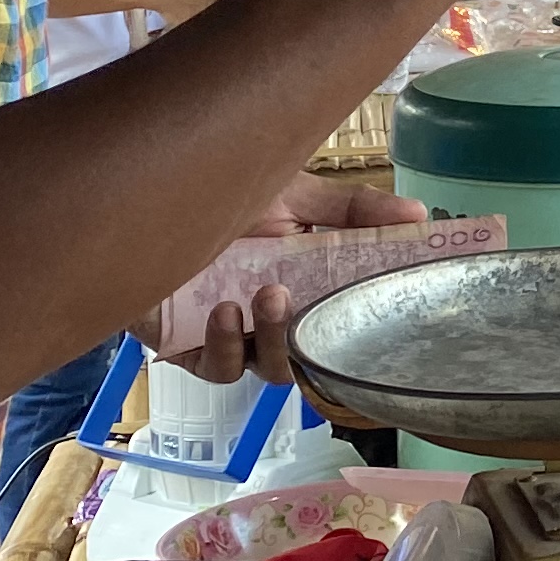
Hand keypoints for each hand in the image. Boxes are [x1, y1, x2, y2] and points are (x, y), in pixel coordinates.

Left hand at [167, 179, 433, 380]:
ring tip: (264, 297)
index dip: (368, 318)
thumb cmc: (213, 193)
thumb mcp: (293, 194)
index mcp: (305, 279)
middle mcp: (269, 313)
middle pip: (307, 352)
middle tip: (295, 297)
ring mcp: (230, 334)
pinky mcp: (186, 349)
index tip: (390, 303)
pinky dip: (223, 343)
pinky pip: (216, 368)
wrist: (138, 195)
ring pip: (266, 367)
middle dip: (309, 334)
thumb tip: (421, 215)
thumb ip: (353, 211)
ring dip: (271, 339)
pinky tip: (221, 310)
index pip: (344, 313)